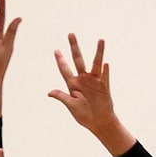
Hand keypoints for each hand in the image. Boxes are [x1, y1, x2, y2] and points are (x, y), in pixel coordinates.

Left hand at [48, 34, 134, 155]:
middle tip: (70, 34)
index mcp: (73, 84)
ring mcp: (94, 81)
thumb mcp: (71, 106)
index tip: (56, 50)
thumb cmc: (84, 115)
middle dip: (74, 47)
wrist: (98, 122)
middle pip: (78, 60)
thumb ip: (62, 97)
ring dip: (98, 52)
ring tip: (101, 40)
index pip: (65, 69)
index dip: (60, 60)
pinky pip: (105, 77)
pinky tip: (106, 64)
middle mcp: (83, 79)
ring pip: (96, 64)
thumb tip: (49, 92)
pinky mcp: (104, 86)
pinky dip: (106, 71)